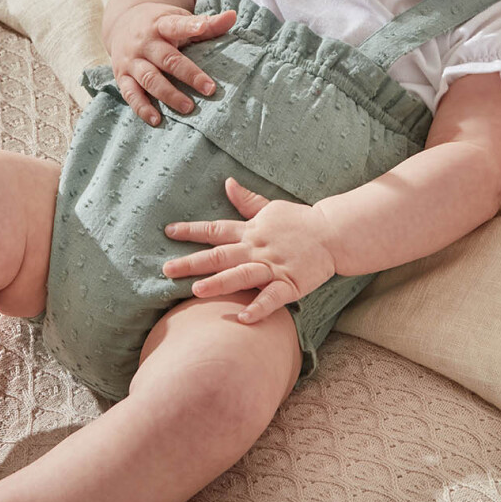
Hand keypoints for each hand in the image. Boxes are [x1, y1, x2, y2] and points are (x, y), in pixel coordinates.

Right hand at [106, 3, 235, 125]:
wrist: (122, 23)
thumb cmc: (159, 24)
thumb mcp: (178, 18)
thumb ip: (206, 23)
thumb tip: (233, 16)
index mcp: (160, 24)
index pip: (174, 25)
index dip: (189, 26)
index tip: (202, 27)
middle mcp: (144, 43)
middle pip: (167, 59)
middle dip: (188, 74)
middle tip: (210, 89)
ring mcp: (132, 61)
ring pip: (149, 79)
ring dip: (168, 94)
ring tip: (188, 108)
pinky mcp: (122, 77)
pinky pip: (131, 94)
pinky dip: (142, 108)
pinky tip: (157, 120)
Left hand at [162, 177, 337, 322]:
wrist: (333, 233)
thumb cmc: (300, 222)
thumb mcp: (271, 207)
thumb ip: (247, 201)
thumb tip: (227, 183)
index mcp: (251, 231)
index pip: (216, 230)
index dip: (192, 231)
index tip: (169, 232)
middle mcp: (257, 249)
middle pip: (220, 256)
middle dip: (192, 263)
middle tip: (166, 270)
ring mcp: (273, 267)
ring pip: (242, 275)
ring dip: (220, 283)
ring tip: (197, 291)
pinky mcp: (291, 283)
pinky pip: (273, 297)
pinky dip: (258, 308)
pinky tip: (242, 319)